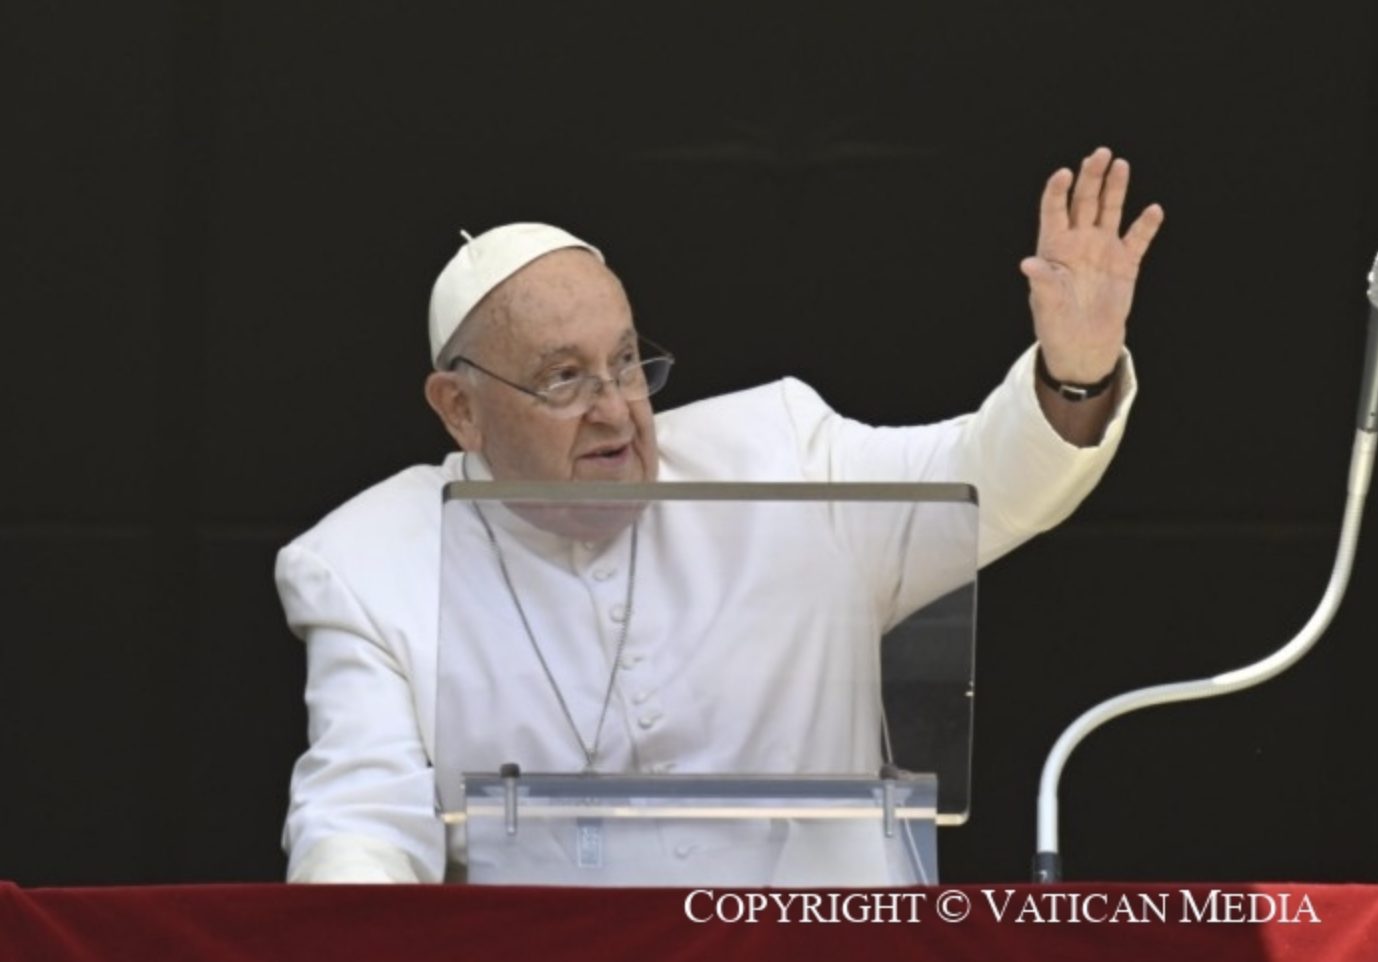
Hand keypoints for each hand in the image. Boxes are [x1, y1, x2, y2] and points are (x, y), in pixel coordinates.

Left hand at [1021, 147, 1163, 382]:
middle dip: (1091, 177)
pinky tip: (1153, 210)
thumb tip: (1027, 264)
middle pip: (1085, 201)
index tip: (1064, 173)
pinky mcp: (1125, 262)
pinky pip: (1137, 239)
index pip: (1054, 210)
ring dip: (1116, 188)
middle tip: (1100, 153)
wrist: (1083, 342)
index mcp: (1054, 246)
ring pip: (1110, 211)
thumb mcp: (1046, 303)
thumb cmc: (1056, 321)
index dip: (1058, 190)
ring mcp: (1103, 248)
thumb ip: (1042, 280)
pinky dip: (1146, 225)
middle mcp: (1079, 240)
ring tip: (1121, 165)